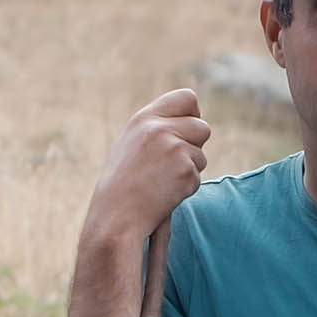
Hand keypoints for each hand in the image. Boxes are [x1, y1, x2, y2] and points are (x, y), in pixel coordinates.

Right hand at [83, 86, 211, 253]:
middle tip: (171, 165)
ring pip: (201, 156)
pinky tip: (163, 195)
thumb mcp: (130, 146)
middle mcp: (160, 129)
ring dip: (188, 170)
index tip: (187, 129)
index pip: (186, 98)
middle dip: (194, 146)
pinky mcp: (186, 171)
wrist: (115, 218)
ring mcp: (175, 149)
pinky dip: (185, 189)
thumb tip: (191, 122)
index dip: (192, 113)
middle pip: (202, 127)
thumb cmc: (120, 186)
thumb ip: (156, 130)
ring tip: (160, 183)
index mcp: (144, 119)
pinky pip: (197, 177)